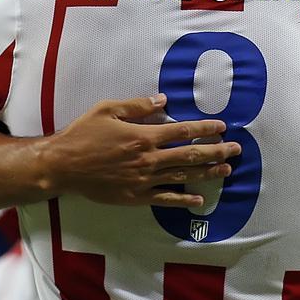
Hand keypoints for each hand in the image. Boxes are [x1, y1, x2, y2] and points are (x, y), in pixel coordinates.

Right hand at [40, 94, 241, 208]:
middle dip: (216, 151)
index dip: (204, 129)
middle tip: (236, 149)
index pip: (182, 131)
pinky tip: (200, 199)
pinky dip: (183, 199)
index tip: (222, 127)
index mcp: (143, 136)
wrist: (63, 166)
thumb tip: (163, 100)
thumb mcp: (108, 109)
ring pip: (182, 177)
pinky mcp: (135, 196)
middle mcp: (148, 159)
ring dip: (207, 173)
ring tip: (227, 169)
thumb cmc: (84, 134)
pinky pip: (165, 198)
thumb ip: (138, 106)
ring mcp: (143, 180)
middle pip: (189, 155)